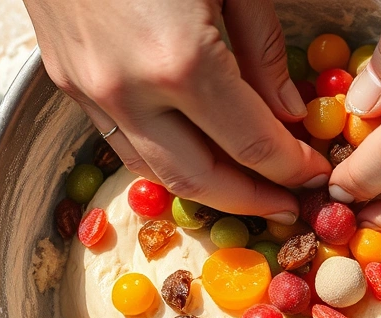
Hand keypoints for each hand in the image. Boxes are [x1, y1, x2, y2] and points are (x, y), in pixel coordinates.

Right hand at [23, 0, 330, 222]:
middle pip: (200, 181)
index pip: (252, 145)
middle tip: (288, 206)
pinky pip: (122, 142)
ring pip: (154, 172)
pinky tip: (195, 153)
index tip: (315, 176)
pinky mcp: (66, 81)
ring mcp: (89, 90)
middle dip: (252, 202)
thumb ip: (261, 48)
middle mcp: (129, 91)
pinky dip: (165, 159)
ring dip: (206, 190)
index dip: (291, 169)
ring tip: (247, 189)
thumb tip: (288, 111)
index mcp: (180, 61)